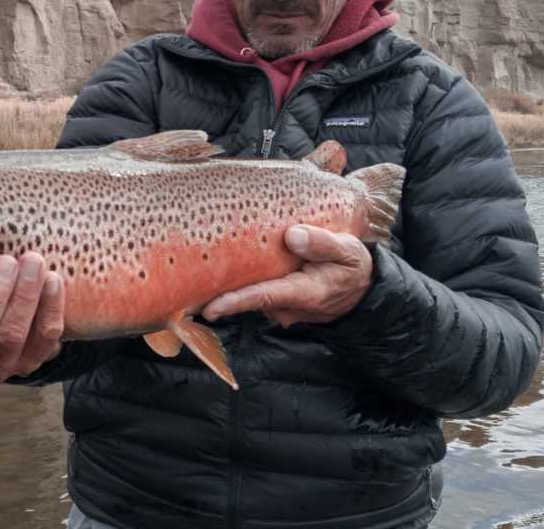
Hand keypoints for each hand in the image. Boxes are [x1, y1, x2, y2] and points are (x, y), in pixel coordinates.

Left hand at [202, 225, 372, 327]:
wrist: (360, 288)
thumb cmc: (352, 267)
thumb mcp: (349, 252)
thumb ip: (323, 244)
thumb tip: (292, 235)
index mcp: (303, 292)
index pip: (262, 296)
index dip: (234, 302)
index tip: (210, 307)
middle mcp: (286, 305)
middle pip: (246, 294)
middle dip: (216, 289)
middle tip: (183, 275)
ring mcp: (278, 306)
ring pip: (248, 291)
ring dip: (226, 280)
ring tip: (196, 261)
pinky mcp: (275, 300)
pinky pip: (253, 288)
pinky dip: (240, 277)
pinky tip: (223, 261)